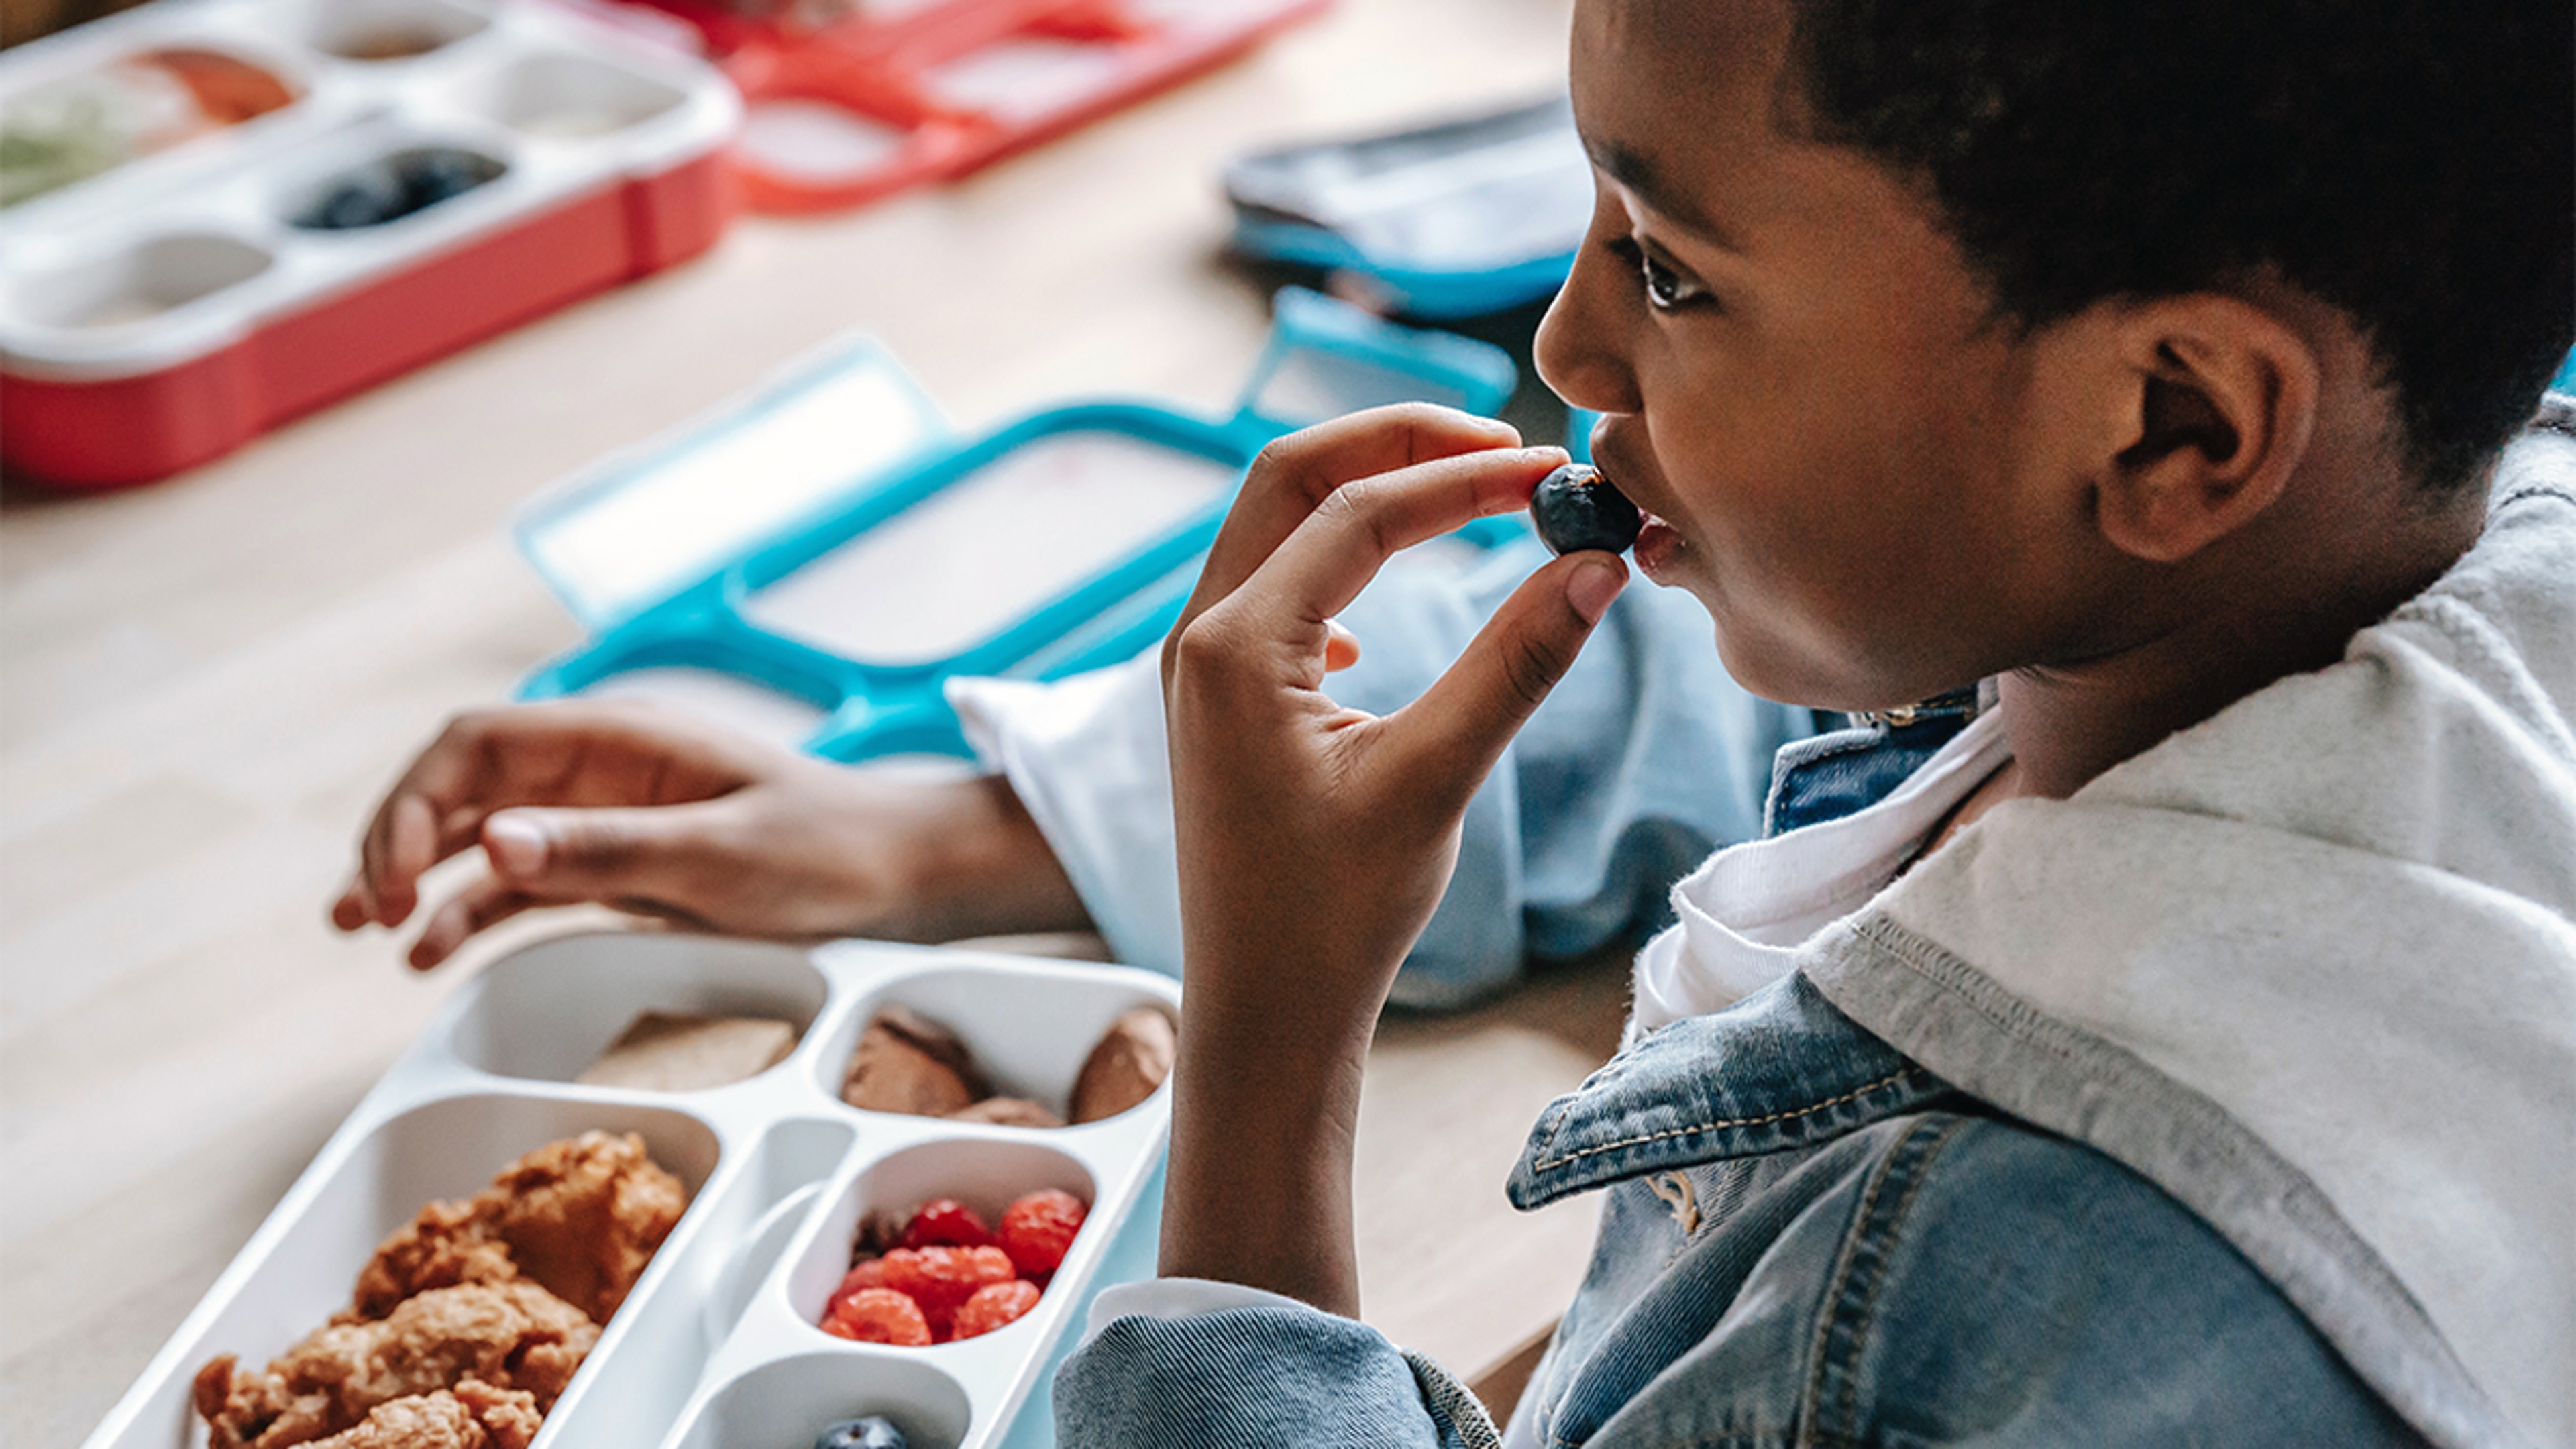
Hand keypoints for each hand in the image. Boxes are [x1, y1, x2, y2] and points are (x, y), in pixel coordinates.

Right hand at [332, 698, 1087, 968]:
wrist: (901, 875)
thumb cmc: (827, 852)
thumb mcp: (717, 857)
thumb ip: (606, 848)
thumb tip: (492, 841)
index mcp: (618, 737)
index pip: (476, 743)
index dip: (414, 800)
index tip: (391, 875)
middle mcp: (599, 766)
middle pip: (462, 783)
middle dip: (397, 837)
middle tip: (362, 911)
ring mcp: (604, 814)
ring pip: (481, 832)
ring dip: (417, 874)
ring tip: (365, 930)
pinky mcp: (619, 864)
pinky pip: (524, 881)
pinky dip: (472, 910)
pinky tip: (428, 953)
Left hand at [1155, 405, 1627, 1311]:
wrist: (1260, 1017)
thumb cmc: (1333, 917)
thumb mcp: (1434, 781)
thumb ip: (1515, 664)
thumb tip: (1596, 564)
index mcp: (1235, 645)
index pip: (1358, 508)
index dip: (1463, 477)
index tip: (1552, 472)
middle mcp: (1198, 638)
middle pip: (1291, 476)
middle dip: (1397, 442)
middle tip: (1503, 446)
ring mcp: (1198, 669)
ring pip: (1276, 525)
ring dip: (1367, 494)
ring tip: (1466, 494)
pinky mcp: (1216, 702)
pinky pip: (1270, 588)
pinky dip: (1334, 560)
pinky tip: (1377, 625)